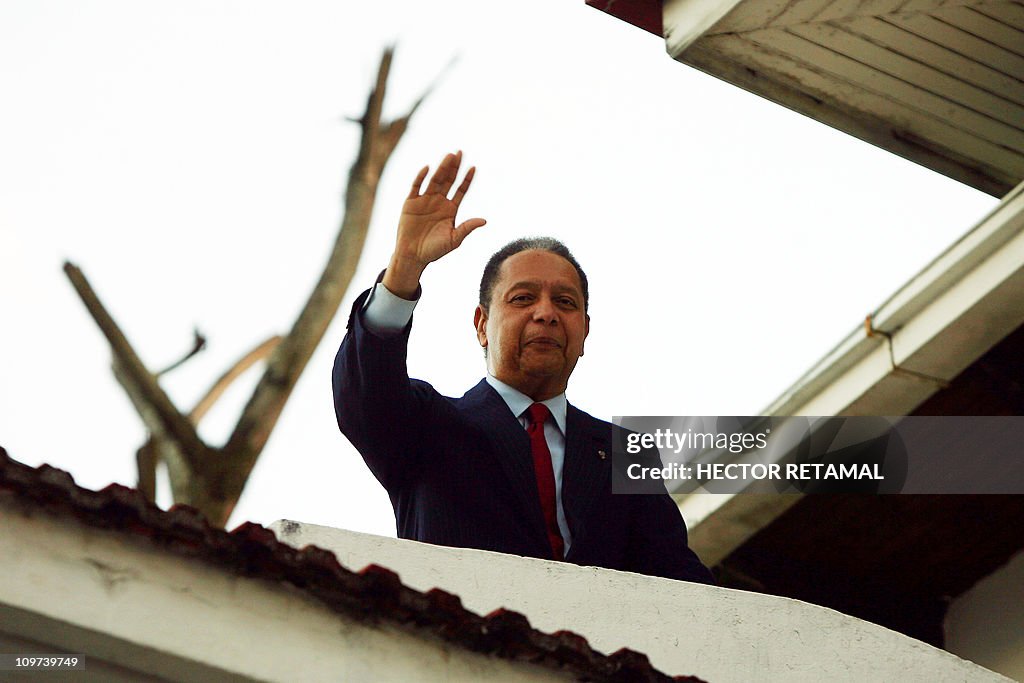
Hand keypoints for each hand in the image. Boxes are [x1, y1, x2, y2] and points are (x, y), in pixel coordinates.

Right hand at [384, 152, 485, 297]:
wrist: (413, 256)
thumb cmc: (434, 250)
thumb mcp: (454, 239)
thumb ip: (467, 228)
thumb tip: (484, 220)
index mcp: (450, 209)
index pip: (461, 190)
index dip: (467, 179)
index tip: (473, 168)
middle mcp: (439, 201)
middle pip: (448, 180)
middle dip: (454, 167)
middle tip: (460, 152)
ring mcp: (424, 200)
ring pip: (434, 180)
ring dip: (441, 168)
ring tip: (449, 156)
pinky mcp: (411, 203)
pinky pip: (416, 187)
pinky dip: (421, 177)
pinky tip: (427, 168)